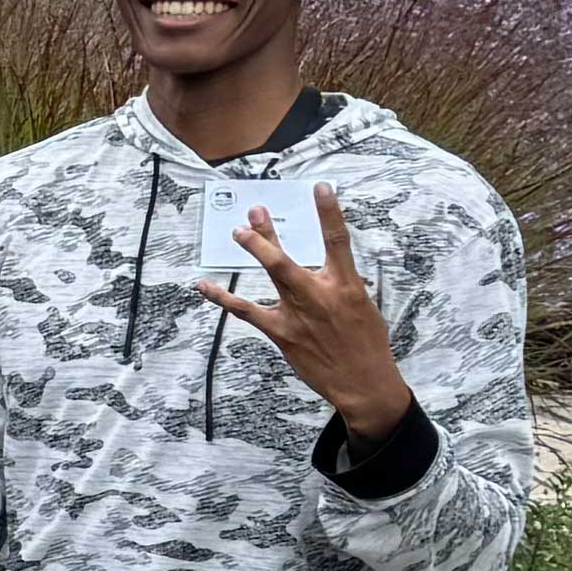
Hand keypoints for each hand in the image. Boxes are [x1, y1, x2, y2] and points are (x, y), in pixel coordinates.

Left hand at [200, 185, 413, 432]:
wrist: (363, 382)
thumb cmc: (366, 343)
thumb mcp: (365, 306)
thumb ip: (344, 283)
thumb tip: (332, 267)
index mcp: (347, 286)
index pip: (338, 241)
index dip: (329, 212)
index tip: (320, 188)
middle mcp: (321, 295)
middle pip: (290, 258)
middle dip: (268, 234)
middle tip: (254, 212)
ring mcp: (298, 314)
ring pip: (272, 276)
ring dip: (255, 252)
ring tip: (237, 232)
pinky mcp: (281, 333)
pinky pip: (246, 311)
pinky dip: (223, 298)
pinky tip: (204, 286)